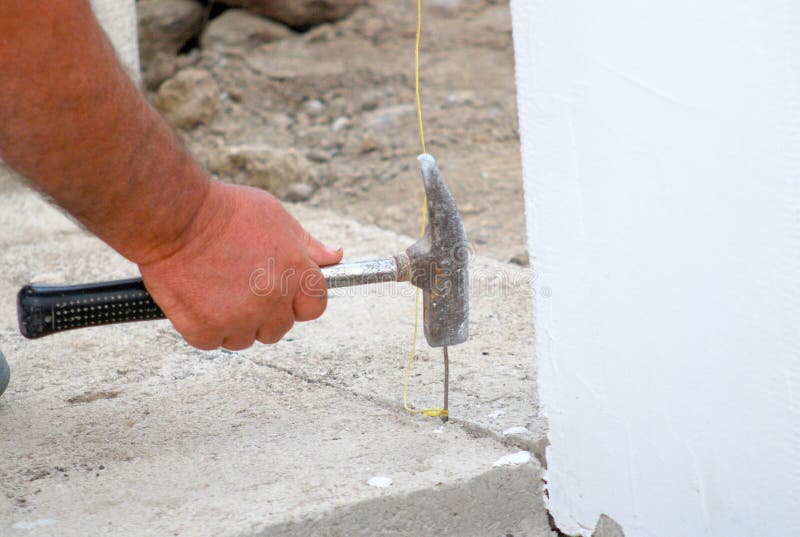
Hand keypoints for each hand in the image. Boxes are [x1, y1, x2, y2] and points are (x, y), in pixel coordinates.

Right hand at [138, 181, 341, 350]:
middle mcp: (271, 300)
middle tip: (243, 287)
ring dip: (234, 323)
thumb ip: (307, 244)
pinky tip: (198, 299)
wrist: (174, 216)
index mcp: (295, 273)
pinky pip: (213, 342)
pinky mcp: (204, 329)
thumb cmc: (225, 210)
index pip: (315, 306)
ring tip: (217, 290)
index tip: (284, 293)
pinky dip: (205, 327)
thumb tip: (335, 256)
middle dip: (266, 313)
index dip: (299, 300)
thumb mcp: (276, 217)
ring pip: (245, 339)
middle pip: (280, 328)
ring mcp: (237, 318)